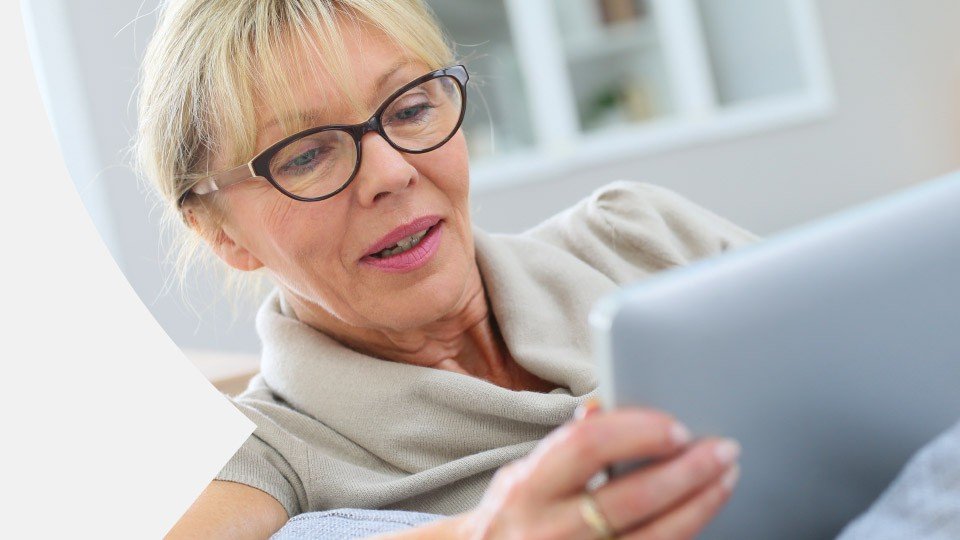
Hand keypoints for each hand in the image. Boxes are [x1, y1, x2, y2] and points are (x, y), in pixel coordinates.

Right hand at [458, 403, 739, 539]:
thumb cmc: (516, 517)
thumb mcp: (524, 475)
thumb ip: (566, 445)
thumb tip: (606, 405)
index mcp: (526, 489)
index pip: (586, 446)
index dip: (636, 431)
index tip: (675, 425)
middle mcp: (547, 532)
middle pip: (630, 498)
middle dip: (685, 471)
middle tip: (721, 450)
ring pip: (652, 537)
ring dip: (698, 506)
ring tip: (724, 480)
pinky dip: (682, 534)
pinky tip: (699, 514)